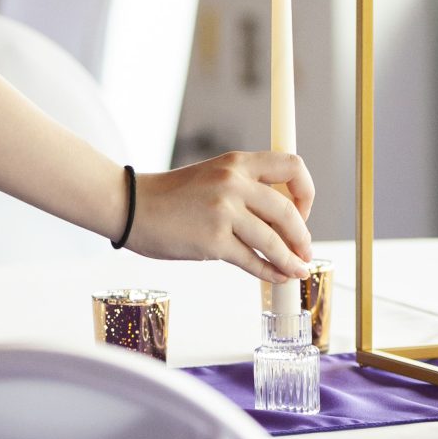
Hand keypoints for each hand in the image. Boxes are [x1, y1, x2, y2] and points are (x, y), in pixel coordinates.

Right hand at [129, 151, 314, 281]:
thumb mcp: (213, 175)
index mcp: (237, 162)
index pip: (291, 166)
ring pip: (274, 241)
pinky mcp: (213, 241)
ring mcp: (223, 212)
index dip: (305, 191)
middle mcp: (233, 183)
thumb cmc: (171, 195)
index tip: (303, 210)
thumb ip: (246, 187)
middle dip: (302, 236)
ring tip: (298, 270)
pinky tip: (276, 276)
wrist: (132, 206)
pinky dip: (270, 272)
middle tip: (305, 250)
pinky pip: (252, 260)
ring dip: (291, 260)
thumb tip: (282, 216)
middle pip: (288, 211)